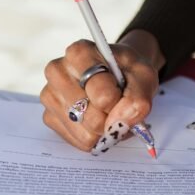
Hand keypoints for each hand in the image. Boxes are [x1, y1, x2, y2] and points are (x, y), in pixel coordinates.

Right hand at [40, 31, 162, 152]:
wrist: (119, 75)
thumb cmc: (129, 73)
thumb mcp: (145, 77)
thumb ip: (138, 99)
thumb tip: (117, 123)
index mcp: (79, 53)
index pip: (102, 94)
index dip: (120, 101)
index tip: (123, 92)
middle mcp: (57, 71)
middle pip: (90, 116)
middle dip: (111, 118)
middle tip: (116, 105)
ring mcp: (49, 94)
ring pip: (84, 132)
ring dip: (104, 130)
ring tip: (108, 112)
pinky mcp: (49, 116)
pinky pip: (78, 141)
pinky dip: (95, 137)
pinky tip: (97, 120)